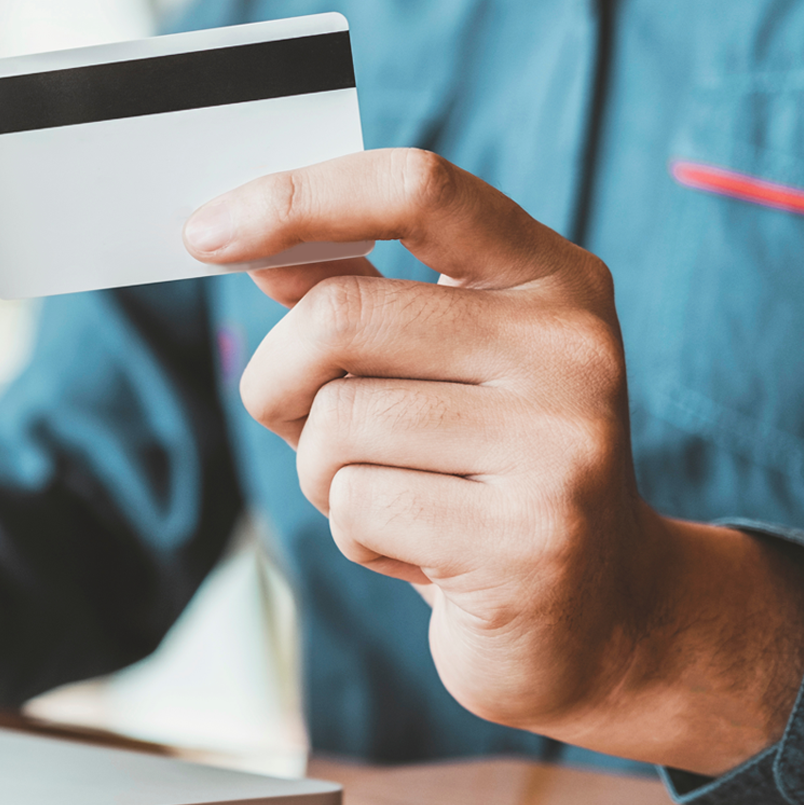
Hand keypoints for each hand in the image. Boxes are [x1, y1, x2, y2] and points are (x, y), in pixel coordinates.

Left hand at [184, 149, 803, 774]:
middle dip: (280, 380)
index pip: (416, 188)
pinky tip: (424, 553)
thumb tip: (243, 235)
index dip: (294, 198)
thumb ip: (350, 291)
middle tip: (305, 424)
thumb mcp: (428, 366)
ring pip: (336, 423)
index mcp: (551, 277)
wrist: (599, 617)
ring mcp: (561, 443)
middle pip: (339, 315)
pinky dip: (357, 536)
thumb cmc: (481, 473)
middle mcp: (571, 345)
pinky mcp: (530, 538)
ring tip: (398, 499)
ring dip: (322, 474)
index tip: (204, 232)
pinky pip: (359, 509)